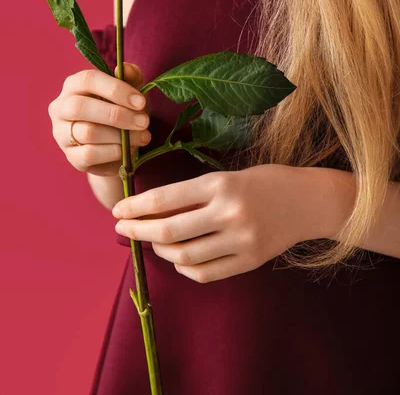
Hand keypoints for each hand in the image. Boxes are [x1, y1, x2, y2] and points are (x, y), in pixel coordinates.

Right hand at [48, 62, 151, 176]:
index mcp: (73, 85)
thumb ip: (131, 76)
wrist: (119, 145)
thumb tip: (125, 68)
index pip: (87, 80)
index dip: (115, 89)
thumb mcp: (131, 91)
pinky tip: (127, 149)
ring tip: (143, 136)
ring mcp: (62, 134)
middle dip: (117, 115)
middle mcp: (61, 108)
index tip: (140, 101)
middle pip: (80, 107)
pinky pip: (89, 154)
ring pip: (87, 132)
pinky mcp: (71, 157)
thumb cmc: (123, 110)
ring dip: (121, 136)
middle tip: (144, 122)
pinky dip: (113, 152)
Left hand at [111, 164, 322, 282]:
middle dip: (138, 231)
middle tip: (122, 230)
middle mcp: (228, 212)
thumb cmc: (264, 181)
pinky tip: (179, 258)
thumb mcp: (228, 176)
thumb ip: (194, 194)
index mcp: (220, 184)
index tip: (118, 211)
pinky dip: (184, 267)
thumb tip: (152, 212)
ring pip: (184, 256)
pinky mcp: (250, 261)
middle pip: (168, 231)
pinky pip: (205, 273)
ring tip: (154, 243)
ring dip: (160, 251)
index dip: (135, 207)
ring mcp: (241, 240)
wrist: (308, 200)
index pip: (165, 199)